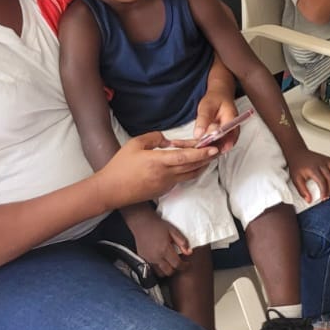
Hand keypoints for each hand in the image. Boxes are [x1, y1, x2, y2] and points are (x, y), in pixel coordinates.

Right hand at [95, 133, 217, 210]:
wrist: (110, 190)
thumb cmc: (120, 166)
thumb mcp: (135, 144)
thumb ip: (154, 138)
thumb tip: (168, 140)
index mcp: (158, 162)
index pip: (185, 157)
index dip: (201, 153)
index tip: (213, 149)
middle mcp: (165, 175)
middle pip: (192, 167)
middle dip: (207, 159)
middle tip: (219, 149)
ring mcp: (165, 184)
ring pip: (189, 175)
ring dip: (201, 166)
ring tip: (210, 157)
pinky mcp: (163, 191)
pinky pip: (181, 179)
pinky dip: (189, 172)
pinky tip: (191, 165)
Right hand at [128, 207, 191, 276]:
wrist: (142, 223)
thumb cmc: (158, 225)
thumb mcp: (173, 230)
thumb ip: (182, 242)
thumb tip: (189, 252)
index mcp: (164, 249)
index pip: (177, 264)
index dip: (184, 266)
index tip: (187, 264)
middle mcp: (156, 256)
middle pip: (168, 272)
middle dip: (175, 270)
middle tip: (179, 264)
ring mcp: (148, 259)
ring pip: (159, 272)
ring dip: (166, 270)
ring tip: (170, 263)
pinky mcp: (143, 258)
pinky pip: (151, 268)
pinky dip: (158, 267)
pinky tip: (161, 260)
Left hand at [194, 93, 242, 154]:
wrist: (220, 95)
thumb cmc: (215, 99)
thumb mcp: (206, 107)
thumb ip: (203, 120)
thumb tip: (198, 135)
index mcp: (232, 118)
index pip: (228, 134)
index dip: (219, 144)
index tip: (211, 150)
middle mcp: (234, 127)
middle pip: (227, 142)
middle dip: (215, 150)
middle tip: (204, 156)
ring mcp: (230, 132)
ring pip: (224, 144)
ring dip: (213, 149)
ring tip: (202, 154)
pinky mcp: (225, 135)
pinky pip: (220, 143)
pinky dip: (212, 146)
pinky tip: (203, 149)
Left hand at [286, 149, 329, 203]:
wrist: (297, 153)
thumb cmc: (297, 166)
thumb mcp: (296, 179)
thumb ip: (302, 191)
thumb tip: (309, 200)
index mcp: (312, 169)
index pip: (322, 182)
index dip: (324, 191)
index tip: (323, 198)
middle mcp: (320, 164)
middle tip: (328, 196)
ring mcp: (325, 160)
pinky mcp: (328, 158)